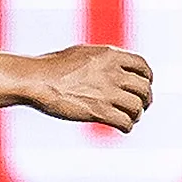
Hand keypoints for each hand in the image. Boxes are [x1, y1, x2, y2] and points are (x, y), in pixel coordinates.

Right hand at [20, 43, 155, 131]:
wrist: (34, 80)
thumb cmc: (51, 67)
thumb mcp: (82, 53)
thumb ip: (103, 60)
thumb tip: (115, 66)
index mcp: (110, 55)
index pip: (143, 66)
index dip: (147, 78)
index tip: (141, 87)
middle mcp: (113, 72)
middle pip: (144, 88)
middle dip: (145, 100)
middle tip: (140, 107)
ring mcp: (107, 92)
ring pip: (137, 107)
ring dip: (136, 115)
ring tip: (129, 118)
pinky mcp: (99, 111)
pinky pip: (125, 122)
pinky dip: (127, 127)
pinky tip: (122, 128)